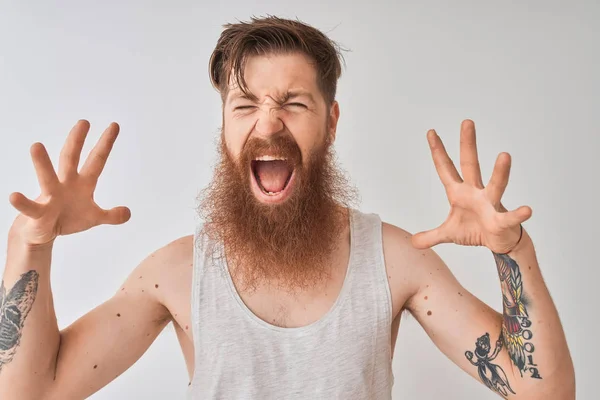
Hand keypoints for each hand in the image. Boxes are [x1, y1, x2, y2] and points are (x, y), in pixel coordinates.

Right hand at [8, 120, 130, 245]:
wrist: (42, 232)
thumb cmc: (67, 218)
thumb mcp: (94, 218)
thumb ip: (111, 215)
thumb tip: (128, 213)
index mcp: (83, 184)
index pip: (96, 160)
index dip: (105, 144)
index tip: (114, 125)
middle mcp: (65, 184)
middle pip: (71, 159)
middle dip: (77, 141)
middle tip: (84, 122)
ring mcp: (50, 196)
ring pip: (46, 177)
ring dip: (42, 163)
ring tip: (36, 146)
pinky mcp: (38, 212)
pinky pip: (30, 207)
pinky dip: (22, 202)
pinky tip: (14, 196)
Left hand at [411, 119, 531, 253]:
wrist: (499, 242)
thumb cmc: (475, 231)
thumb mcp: (448, 234)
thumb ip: (431, 236)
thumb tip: (413, 243)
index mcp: (459, 193)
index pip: (446, 168)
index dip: (438, 152)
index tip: (431, 132)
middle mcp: (476, 193)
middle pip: (470, 164)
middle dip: (467, 144)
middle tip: (466, 122)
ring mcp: (490, 204)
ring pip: (496, 185)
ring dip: (500, 171)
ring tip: (505, 155)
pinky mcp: (502, 221)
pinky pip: (510, 217)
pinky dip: (518, 214)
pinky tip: (527, 210)